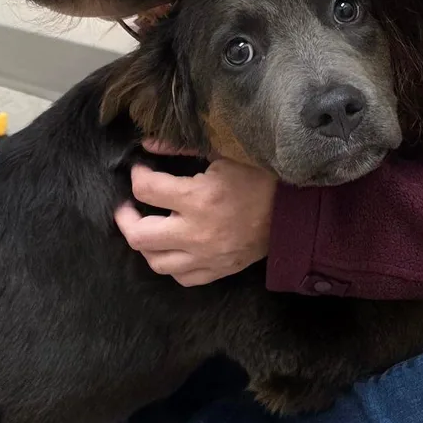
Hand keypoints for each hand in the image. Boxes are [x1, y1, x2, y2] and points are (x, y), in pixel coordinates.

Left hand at [115, 141, 277, 285]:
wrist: (296, 212)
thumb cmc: (263, 177)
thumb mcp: (224, 153)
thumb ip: (182, 148)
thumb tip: (148, 144)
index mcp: (199, 198)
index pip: (146, 190)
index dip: (137, 175)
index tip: (142, 169)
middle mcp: (197, 233)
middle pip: (140, 236)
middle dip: (125, 218)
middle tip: (127, 206)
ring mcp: (206, 257)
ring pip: (156, 262)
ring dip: (145, 245)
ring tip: (146, 227)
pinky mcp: (218, 271)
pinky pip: (182, 278)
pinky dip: (170, 265)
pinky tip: (171, 249)